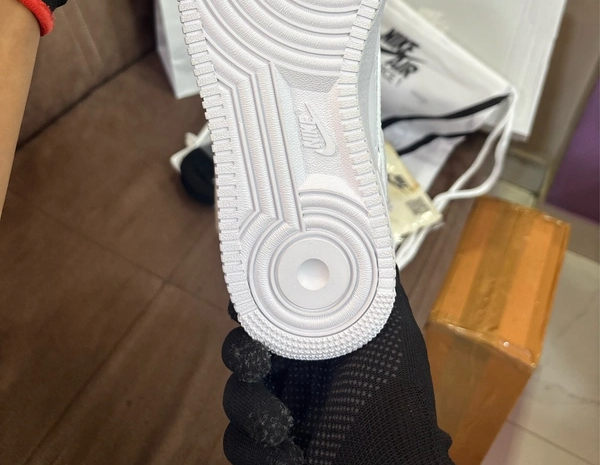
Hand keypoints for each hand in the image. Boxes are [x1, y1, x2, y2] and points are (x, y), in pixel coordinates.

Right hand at [221, 277, 453, 464]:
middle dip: (243, 353)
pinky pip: (236, 442)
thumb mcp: (392, 332)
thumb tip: (368, 234)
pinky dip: (254, 450)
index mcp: (321, 341)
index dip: (254, 305)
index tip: (245, 303)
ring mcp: (281, 411)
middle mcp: (299, 372)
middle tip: (257, 362)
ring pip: (235, 395)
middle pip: (244, 348)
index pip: (273, 312)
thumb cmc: (397, 403)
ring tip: (281, 427)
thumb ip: (375, 286)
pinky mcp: (268, 452)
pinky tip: (288, 456)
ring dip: (251, 408)